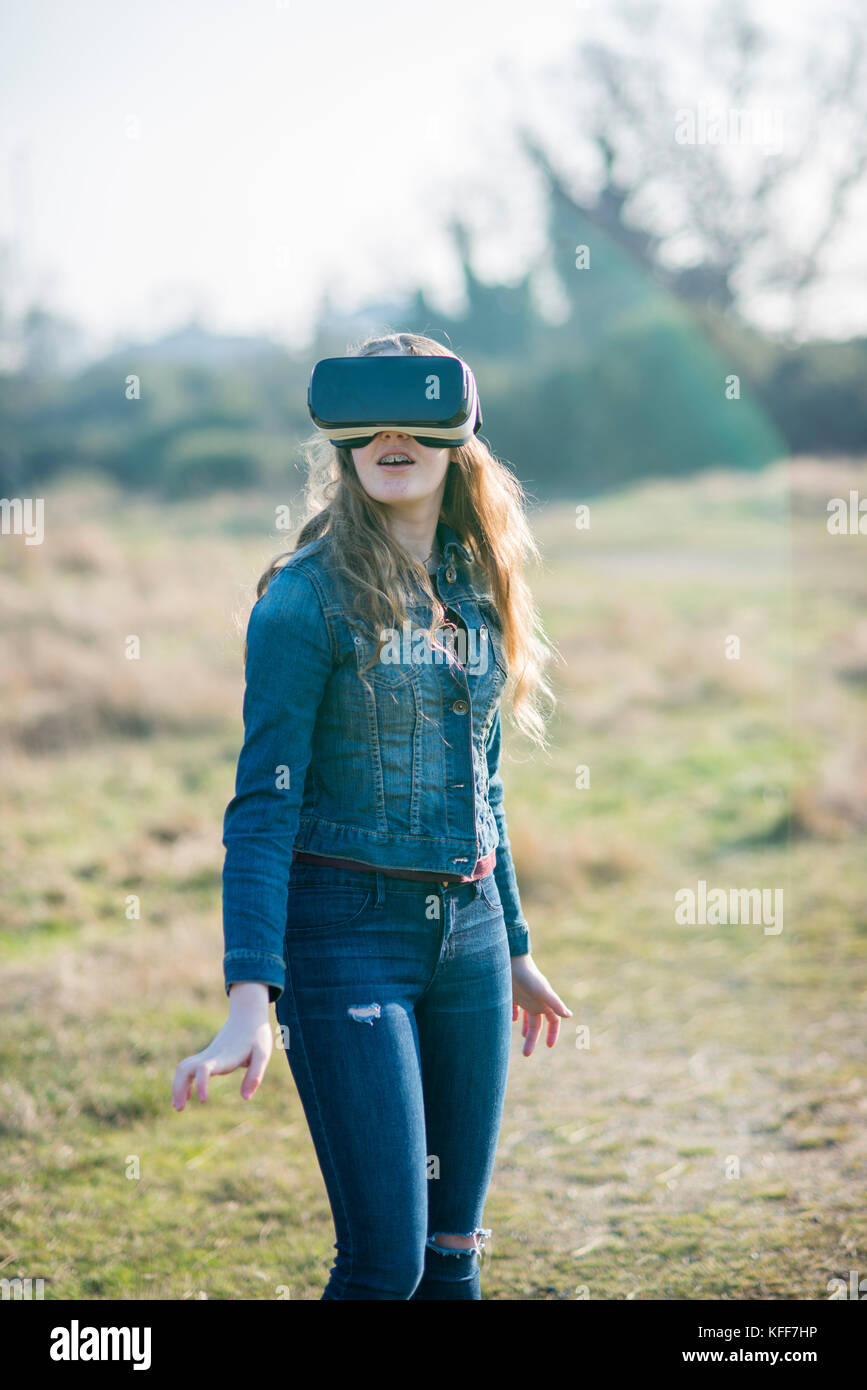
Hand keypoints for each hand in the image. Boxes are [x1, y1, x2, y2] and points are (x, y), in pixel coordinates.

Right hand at [171, 982, 272, 1108]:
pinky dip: (183, 1082)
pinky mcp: (206, 1056)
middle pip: (185, 1068)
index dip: (201, 1083)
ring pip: (183, 1068)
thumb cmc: (256, 1036)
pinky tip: (188, 1095)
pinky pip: (188, 1068)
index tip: (203, 1100)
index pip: (205, 1068)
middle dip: (179, 1087)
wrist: (247, 1017)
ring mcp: (206, 1055)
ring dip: (177, 1086)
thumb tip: (245, 1098)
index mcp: (225, 1056)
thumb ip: (255, 1075)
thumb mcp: (262, 1054)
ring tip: (179, 1107)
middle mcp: (211, 1056)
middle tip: (180, 1109)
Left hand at [510, 954, 571, 1056]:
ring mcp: (524, 998)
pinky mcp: (511, 995)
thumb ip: (555, 1003)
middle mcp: (535, 1002)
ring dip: (526, 1029)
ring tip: (522, 1038)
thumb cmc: (528, 976)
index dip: (553, 1033)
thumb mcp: (542, 992)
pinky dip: (514, 1015)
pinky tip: (511, 1020)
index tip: (549, 1046)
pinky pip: (514, 1008)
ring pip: (527, 1018)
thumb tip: (570, 1016)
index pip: (553, 1021)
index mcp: (544, 1003)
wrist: (511, 960)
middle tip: (527, 1054)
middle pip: (537, 1025)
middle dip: (533, 1039)